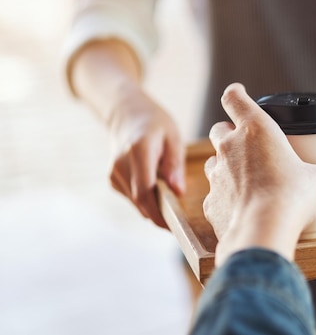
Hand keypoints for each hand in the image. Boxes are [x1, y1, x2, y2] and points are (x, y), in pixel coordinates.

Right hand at [107, 84, 185, 227]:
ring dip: (154, 206)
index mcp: (138, 150)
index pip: (145, 189)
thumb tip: (178, 192)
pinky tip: (157, 188)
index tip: (173, 226)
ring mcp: (113, 172)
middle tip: (179, 222)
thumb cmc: (155, 123)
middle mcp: (121, 163)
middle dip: (159, 214)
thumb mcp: (173, 136)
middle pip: (140, 199)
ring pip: (136, 201)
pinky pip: (132, 197)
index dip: (158, 212)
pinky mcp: (112, 179)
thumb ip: (175, 164)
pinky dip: (146, 199)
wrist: (126, 114)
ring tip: (172, 200)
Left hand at [203, 83, 315, 265]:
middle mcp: (230, 147)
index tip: (237, 93)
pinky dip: (224, 196)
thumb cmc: (290, 198)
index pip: (235, 99)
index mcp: (256, 130)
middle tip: (246, 142)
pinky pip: (214, 193)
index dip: (235, 93)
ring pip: (212, 160)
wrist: (261, 234)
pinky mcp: (211, 202)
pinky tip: (240, 206)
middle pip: (219, 128)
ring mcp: (216, 174)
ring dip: (224, 163)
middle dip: (229, 132)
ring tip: (244, 175)